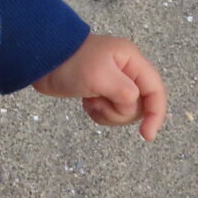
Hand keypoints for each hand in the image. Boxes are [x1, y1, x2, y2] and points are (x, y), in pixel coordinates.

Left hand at [31, 34, 167, 139]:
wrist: (41, 60)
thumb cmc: (70, 63)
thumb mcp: (100, 76)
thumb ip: (124, 92)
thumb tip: (132, 106)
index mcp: (132, 61)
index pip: (156, 90)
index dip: (156, 114)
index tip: (146, 136)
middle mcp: (127, 71)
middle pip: (140, 105)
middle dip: (120, 112)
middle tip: (98, 102)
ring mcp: (114, 82)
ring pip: (125, 112)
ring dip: (107, 113)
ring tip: (90, 100)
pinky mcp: (101, 92)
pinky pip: (110, 112)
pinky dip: (99, 113)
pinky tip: (86, 102)